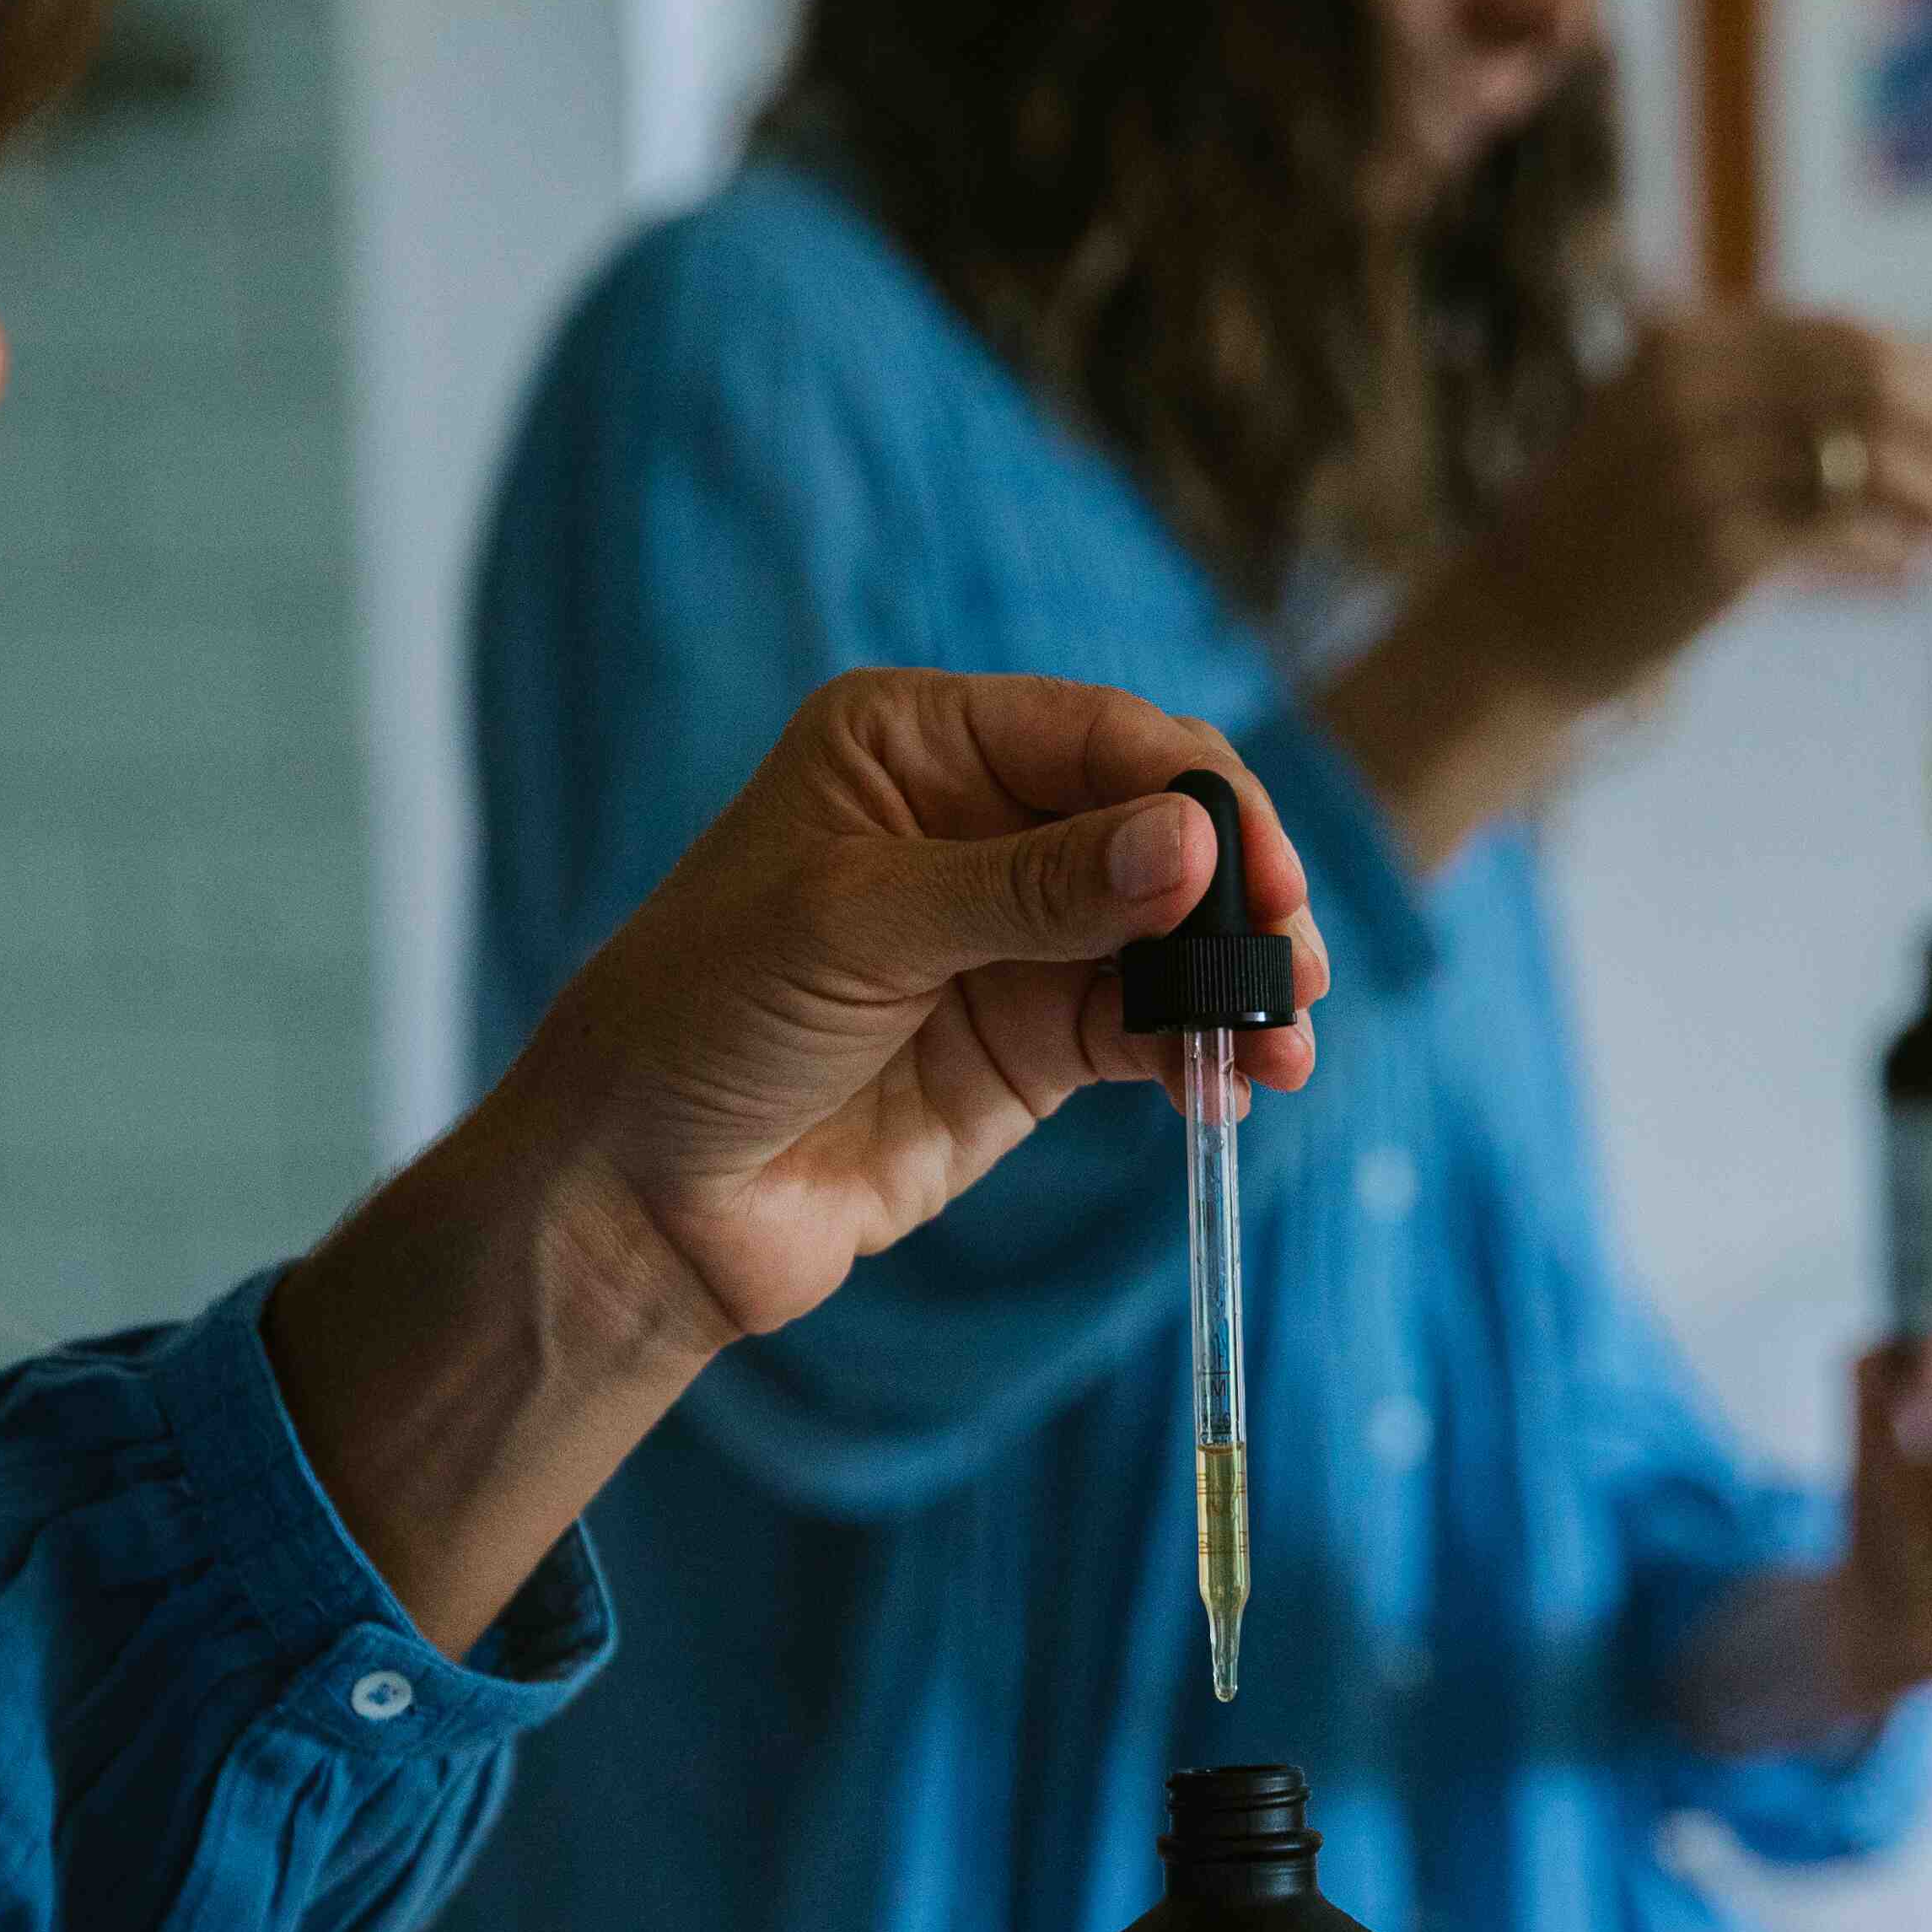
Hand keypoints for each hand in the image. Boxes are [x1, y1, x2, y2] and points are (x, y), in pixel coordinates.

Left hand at [511, 669, 1326, 1344]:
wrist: (641, 1197)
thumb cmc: (702, 1024)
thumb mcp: (856, 928)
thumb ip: (1028, 890)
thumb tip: (1189, 845)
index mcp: (915, 744)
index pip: (1098, 734)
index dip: (1195, 795)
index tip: (1257, 872)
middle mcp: (972, 826)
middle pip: (1154, 828)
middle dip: (1235, 889)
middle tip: (1290, 964)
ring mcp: (1007, 942)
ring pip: (1165, 936)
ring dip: (1233, 980)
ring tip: (1284, 1039)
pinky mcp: (1025, 1048)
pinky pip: (1141, 1029)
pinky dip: (1198, 1049)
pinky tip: (1239, 1079)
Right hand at [1476, 308, 1931, 706]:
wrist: (1509, 629)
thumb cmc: (1589, 537)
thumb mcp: (1647, 428)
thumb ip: (1741, 394)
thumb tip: (1881, 393)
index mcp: (1684, 347)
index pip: (1839, 338)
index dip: (1919, 370)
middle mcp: (1696, 396)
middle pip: (1867, 388)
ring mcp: (1707, 472)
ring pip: (1868, 461)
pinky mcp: (1720, 552)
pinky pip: (1843, 535)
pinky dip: (1893, 546)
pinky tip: (1911, 563)